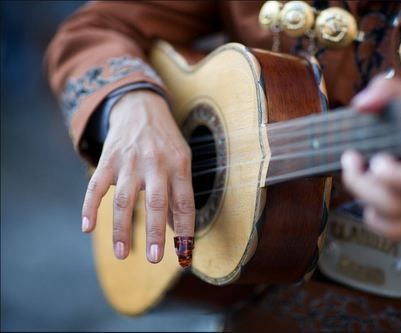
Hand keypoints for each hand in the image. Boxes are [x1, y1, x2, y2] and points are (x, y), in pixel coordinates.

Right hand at [81, 90, 194, 263]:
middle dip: (155, 233)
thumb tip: (179, 230)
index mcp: (179, 166)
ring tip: (122, 254)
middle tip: (155, 259)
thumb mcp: (181, 160)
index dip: (185, 230)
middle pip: (156, 203)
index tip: (185, 253)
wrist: (141, 107)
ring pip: (124, 200)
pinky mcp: (108, 159)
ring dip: (122, 229)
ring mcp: (130, 162)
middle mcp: (156, 164)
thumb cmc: (165, 141)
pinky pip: (96, 186)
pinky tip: (87, 228)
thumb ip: (179, 193)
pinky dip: (89, 207)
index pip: (185, 203)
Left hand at [340, 76, 400, 239]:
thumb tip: (363, 104)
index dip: (393, 176)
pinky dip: (375, 216)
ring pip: (396, 217)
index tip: (375, 159)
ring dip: (365, 195)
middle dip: (365, 182)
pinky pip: (395, 231)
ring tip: (357, 172)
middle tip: (351, 160)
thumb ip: (389, 93)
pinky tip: (371, 197)